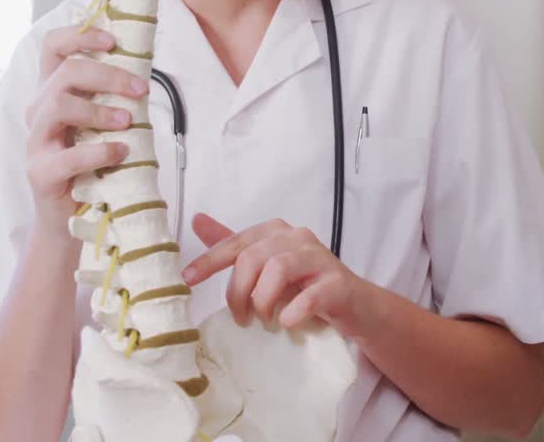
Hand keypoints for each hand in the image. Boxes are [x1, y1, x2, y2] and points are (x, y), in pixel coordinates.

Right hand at [23, 26, 148, 240]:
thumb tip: (144, 76)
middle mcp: (39, 111)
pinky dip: (99, 152)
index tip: (112, 40)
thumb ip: (116, 99)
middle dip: (107, 75)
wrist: (70, 218)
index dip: (79, 36)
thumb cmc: (92, 164)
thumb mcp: (104, 124)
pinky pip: (67, 156)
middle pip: (65, 73)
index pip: (52, 47)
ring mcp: (36, 142)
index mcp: (53, 92)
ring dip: (100, 110)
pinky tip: (121, 152)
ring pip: (59, 105)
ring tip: (128, 122)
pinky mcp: (40, 173)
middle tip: (140, 89)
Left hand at [182, 214, 381, 336]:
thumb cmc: (307, 285)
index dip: (210, 261)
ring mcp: (321, 259)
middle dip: (239, 291)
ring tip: (265, 320)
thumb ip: (234, 246)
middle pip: (254, 257)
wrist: (355, 306)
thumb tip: (197, 220)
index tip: (187, 280)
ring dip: (264, 301)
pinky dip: (293, 312)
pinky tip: (288, 323)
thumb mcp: (267, 265)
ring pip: (278, 269)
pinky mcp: (338, 284)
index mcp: (277, 232)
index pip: (237, 242)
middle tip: (241, 318)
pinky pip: (310, 296)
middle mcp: (298, 238)